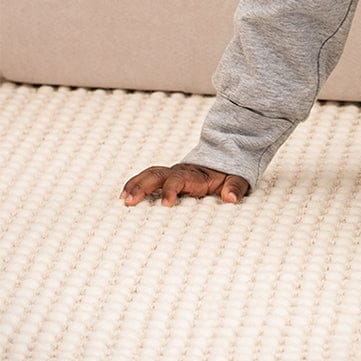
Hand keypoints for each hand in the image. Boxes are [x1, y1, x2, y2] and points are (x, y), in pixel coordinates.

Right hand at [121, 162, 250, 206]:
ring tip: (123, 200)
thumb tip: (231, 198)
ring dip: (135, 185)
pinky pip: (148, 178)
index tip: (166, 205)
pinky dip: (135, 184)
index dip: (171, 190)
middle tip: (130, 202)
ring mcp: (172, 174)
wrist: (226, 156)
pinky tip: (124, 196)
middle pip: (158, 175)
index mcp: (195, 175)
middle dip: (143, 187)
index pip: (179, 180)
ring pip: (150, 174)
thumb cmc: (230, 173)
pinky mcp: (167, 178)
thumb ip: (235, 187)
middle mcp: (180, 172)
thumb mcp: (237, 179)